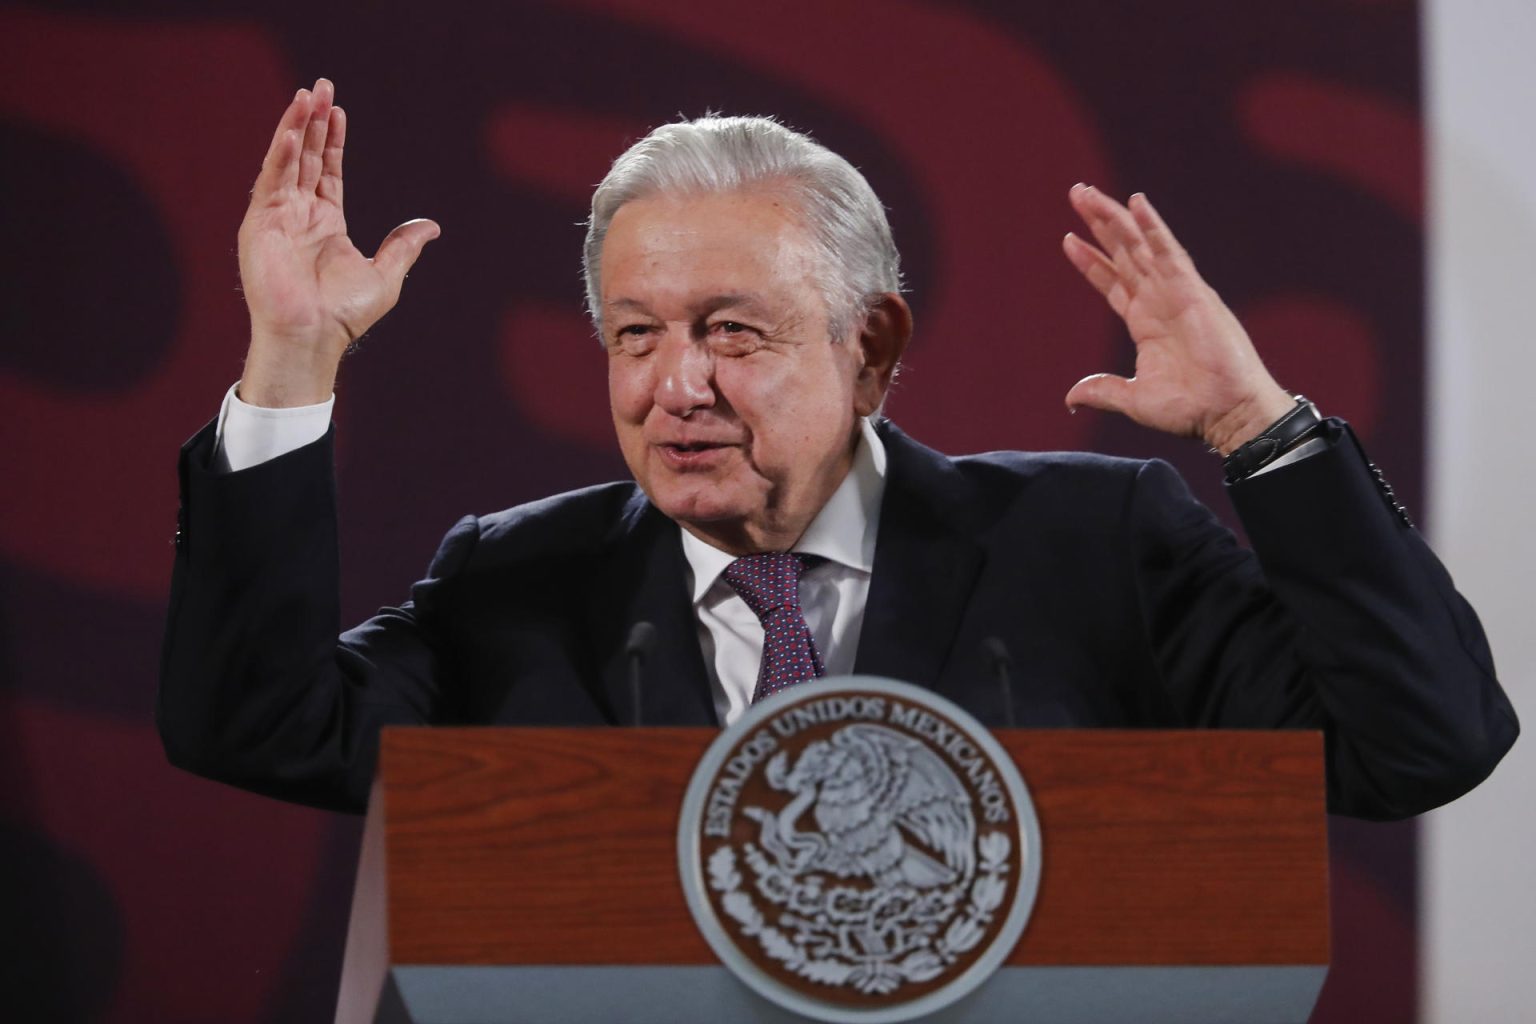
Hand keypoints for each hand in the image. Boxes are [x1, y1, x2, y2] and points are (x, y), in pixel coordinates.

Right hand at [236, 78, 439, 406]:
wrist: (314, 336)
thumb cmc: (345, 314)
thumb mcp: (385, 275)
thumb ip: (403, 246)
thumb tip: (430, 226)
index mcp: (326, 223)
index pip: (326, 170)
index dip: (331, 140)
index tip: (337, 110)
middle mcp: (299, 215)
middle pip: (305, 157)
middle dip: (311, 121)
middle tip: (320, 86)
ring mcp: (278, 217)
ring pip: (286, 162)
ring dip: (294, 128)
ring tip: (306, 95)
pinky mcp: (260, 225)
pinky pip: (270, 183)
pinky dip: (278, 157)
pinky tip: (289, 133)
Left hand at [1061, 184, 1293, 453]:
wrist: (1226, 413)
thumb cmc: (1190, 409)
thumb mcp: (1133, 399)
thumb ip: (1102, 391)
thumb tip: (1071, 397)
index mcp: (1145, 322)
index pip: (1113, 281)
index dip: (1091, 260)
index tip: (1068, 239)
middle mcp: (1158, 300)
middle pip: (1123, 252)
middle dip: (1099, 224)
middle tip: (1076, 193)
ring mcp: (1175, 292)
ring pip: (1140, 245)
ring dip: (1114, 217)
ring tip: (1087, 193)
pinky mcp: (1193, 291)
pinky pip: (1170, 252)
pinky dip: (1153, 227)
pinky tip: (1136, 203)